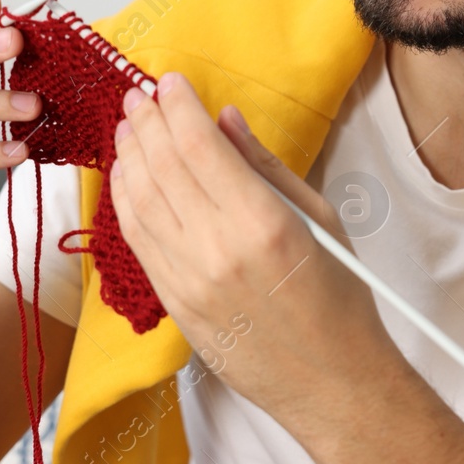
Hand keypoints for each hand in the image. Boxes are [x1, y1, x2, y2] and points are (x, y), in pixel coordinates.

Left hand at [108, 73, 394, 421]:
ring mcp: (189, 280)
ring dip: (129, 156)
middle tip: (140, 94)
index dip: (178, 107)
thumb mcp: (319, 218)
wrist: (331, 382)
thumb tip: (224, 119)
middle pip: (163, 167)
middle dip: (147, 122)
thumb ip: (264, 165)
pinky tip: (126, 175)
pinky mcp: (174, 304)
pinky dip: (125, 200)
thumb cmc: (339, 298)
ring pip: (140, 202)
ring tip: (128, 126)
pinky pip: (137, 240)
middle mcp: (218, 250)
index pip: (200, 146)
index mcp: (263, 222)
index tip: (170, 81)